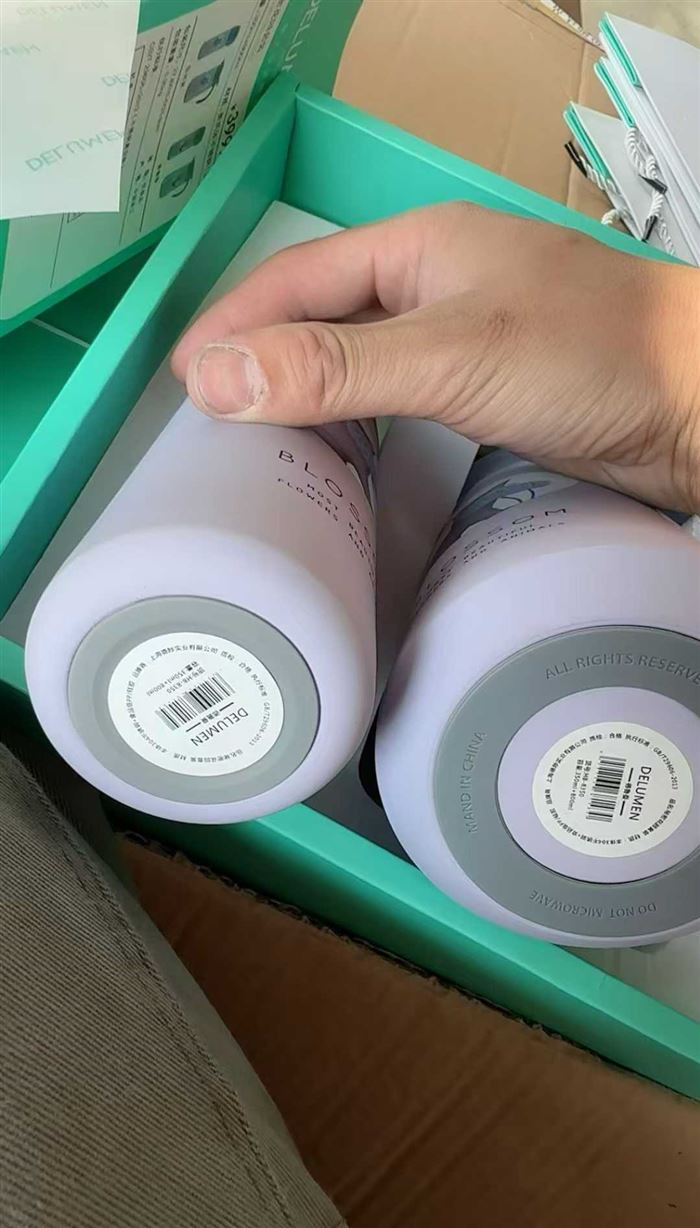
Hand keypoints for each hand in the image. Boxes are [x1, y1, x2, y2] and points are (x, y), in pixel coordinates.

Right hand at [171, 203, 699, 511]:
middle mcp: (435, 286)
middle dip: (261, 362)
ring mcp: (463, 339)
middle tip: (208, 422)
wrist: (697, 407)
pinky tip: (339, 457)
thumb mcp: (450, 354)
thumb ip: (335, 368)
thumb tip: (216, 378)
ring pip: (359, 365)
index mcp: (419, 247)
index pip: (297, 280)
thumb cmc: (591, 355)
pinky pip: (398, 403)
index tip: (183, 381)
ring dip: (306, 397)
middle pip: (321, 319)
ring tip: (254, 445)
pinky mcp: (487, 392)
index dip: (233, 326)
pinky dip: (357, 427)